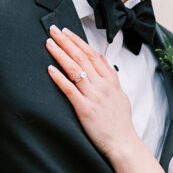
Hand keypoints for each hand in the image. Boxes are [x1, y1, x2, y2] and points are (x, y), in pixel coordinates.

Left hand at [46, 26, 136, 157]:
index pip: (93, 54)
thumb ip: (110, 77)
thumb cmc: (121, 122)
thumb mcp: (120, 95)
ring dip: (60, 54)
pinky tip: (50, 69)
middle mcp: (103, 85)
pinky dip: (59, 78)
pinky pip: (70, 89)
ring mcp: (94, 96)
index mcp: (112, 81)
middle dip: (66, 42)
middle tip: (53, 30)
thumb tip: (101, 61)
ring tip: (49, 44)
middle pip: (82, 57)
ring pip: (75, 69)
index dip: (78, 41)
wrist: (123, 143)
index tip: (67, 32)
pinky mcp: (85, 109)